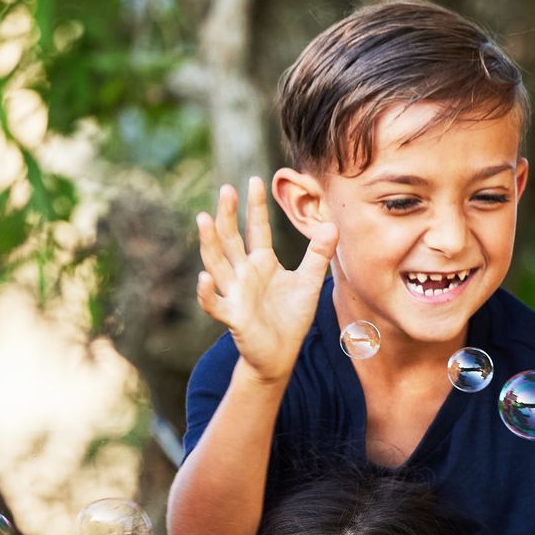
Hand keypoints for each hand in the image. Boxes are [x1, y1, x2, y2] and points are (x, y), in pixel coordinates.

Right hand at [195, 177, 335, 384]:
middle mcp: (243, 274)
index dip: (254, 206)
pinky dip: (207, 292)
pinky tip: (205, 277)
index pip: (254, 228)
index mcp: (261, 263)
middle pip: (231, 239)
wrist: (280, 354)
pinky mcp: (233, 317)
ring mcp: (235, 294)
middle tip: (225, 189)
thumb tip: (331, 224)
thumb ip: (318, 254)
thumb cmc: (290, 317)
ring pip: (217, 264)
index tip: (253, 180)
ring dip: (209, 243)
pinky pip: (215, 303)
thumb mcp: (308, 281)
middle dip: (227, 215)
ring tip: (203, 219)